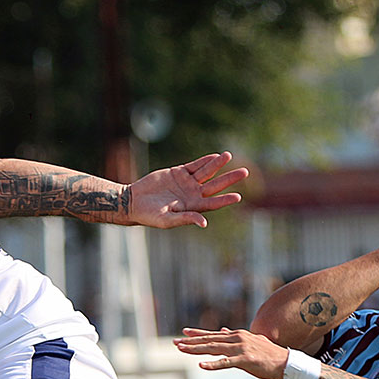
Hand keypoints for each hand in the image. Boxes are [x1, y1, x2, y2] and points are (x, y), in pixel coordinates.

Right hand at [127, 153, 246, 227]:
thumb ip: (186, 219)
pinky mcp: (178, 173)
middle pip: (215, 185)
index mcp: (192, 207)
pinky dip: (204, 161)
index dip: (225, 199)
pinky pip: (194, 165)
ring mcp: (186, 183)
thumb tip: (204, 223)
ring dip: (217, 165)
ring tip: (229, 155)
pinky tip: (215, 156)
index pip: (213, 203)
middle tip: (245, 172)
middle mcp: (192, 194)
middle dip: (229, 179)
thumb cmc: (149, 215)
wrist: (133, 202)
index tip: (238, 196)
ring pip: (206, 172)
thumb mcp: (167, 220)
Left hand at [174, 326, 289, 378]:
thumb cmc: (269, 355)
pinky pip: (225, 363)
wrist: (286, 362)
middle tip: (175, 343)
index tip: (183, 333)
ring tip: (182, 350)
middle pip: (209, 340)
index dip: (197, 333)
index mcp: (237, 335)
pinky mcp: (245, 360)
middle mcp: (237, 339)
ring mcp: (241, 349)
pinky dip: (213, 364)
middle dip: (191, 342)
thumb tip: (224, 330)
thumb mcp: (251, 342)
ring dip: (196, 350)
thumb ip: (235, 337)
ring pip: (214, 349)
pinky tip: (201, 366)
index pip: (213, 334)